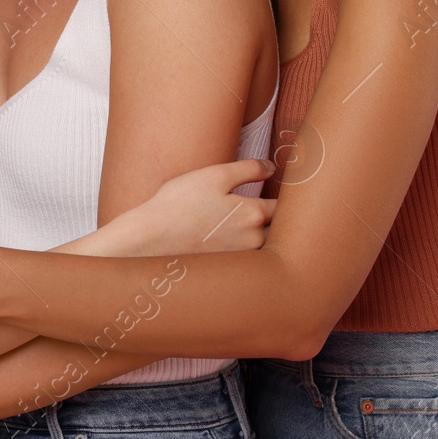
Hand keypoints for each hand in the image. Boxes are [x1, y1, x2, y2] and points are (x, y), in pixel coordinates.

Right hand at [107, 157, 277, 254]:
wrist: (148, 239)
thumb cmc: (177, 204)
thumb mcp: (213, 176)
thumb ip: (248, 169)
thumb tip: (273, 168)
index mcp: (252, 214)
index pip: (283, 206)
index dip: (287, 198)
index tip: (288, 191)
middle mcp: (252, 241)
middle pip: (279, 231)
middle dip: (280, 221)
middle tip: (279, 210)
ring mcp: (239, 259)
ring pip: (264, 247)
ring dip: (266, 237)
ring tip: (254, 225)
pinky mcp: (225, 270)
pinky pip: (247, 261)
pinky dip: (248, 252)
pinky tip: (233, 242)